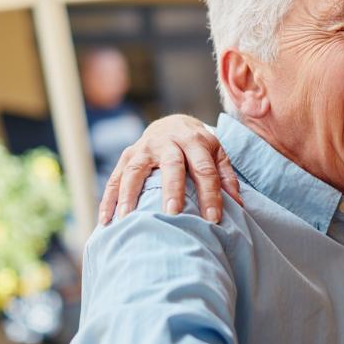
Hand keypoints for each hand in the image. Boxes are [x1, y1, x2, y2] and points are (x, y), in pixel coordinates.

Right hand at [98, 115, 242, 224]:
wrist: (172, 124)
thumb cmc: (198, 147)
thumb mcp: (217, 154)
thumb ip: (226, 176)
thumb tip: (237, 204)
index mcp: (194, 141)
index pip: (204, 169)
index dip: (210, 194)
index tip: (213, 219)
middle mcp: (168, 141)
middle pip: (171, 165)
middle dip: (172, 189)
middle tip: (172, 213)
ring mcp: (143, 148)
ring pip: (135, 170)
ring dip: (129, 195)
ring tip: (127, 219)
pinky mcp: (126, 155)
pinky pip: (115, 178)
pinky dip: (109, 199)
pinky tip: (105, 220)